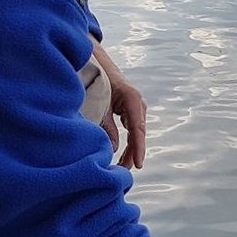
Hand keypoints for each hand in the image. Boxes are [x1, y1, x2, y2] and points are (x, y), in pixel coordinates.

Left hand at [93, 41, 146, 169]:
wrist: (97, 64)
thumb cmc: (97, 81)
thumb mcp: (99, 104)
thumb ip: (105, 125)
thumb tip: (112, 149)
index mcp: (132, 99)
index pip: (138, 128)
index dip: (138, 148)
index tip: (138, 164)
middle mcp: (137, 104)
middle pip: (139, 134)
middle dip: (133, 154)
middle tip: (124, 171)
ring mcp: (135, 109)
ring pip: (136, 134)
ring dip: (130, 151)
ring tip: (122, 169)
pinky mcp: (130, 113)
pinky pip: (132, 132)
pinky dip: (128, 145)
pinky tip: (123, 158)